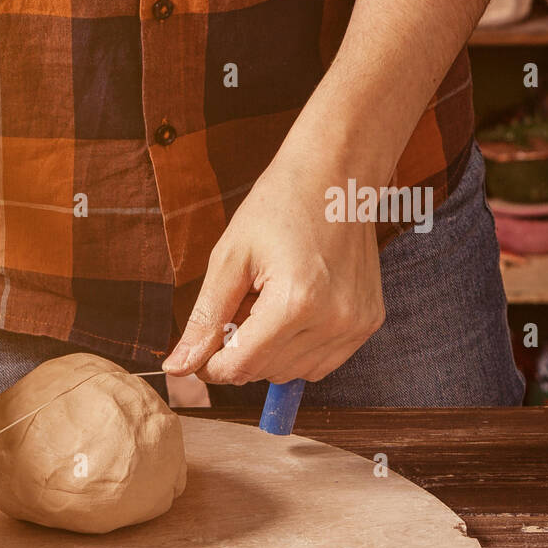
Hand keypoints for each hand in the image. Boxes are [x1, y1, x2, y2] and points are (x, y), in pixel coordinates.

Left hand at [161, 145, 386, 385]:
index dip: (210, 366)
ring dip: (268, 352)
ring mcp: (356, 323)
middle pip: (264, 372)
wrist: (336, 174)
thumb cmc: (278, 207)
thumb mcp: (229, 259)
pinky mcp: (369, 322)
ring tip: (265, 304)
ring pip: (292, 373)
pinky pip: (320, 363)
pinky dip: (296, 349)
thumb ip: (204, 319)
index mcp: (296, 302)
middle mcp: (334, 320)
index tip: (198, 351)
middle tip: (237, 306)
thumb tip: (178, 367)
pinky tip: (290, 312)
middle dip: (239, 351)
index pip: (240, 367)